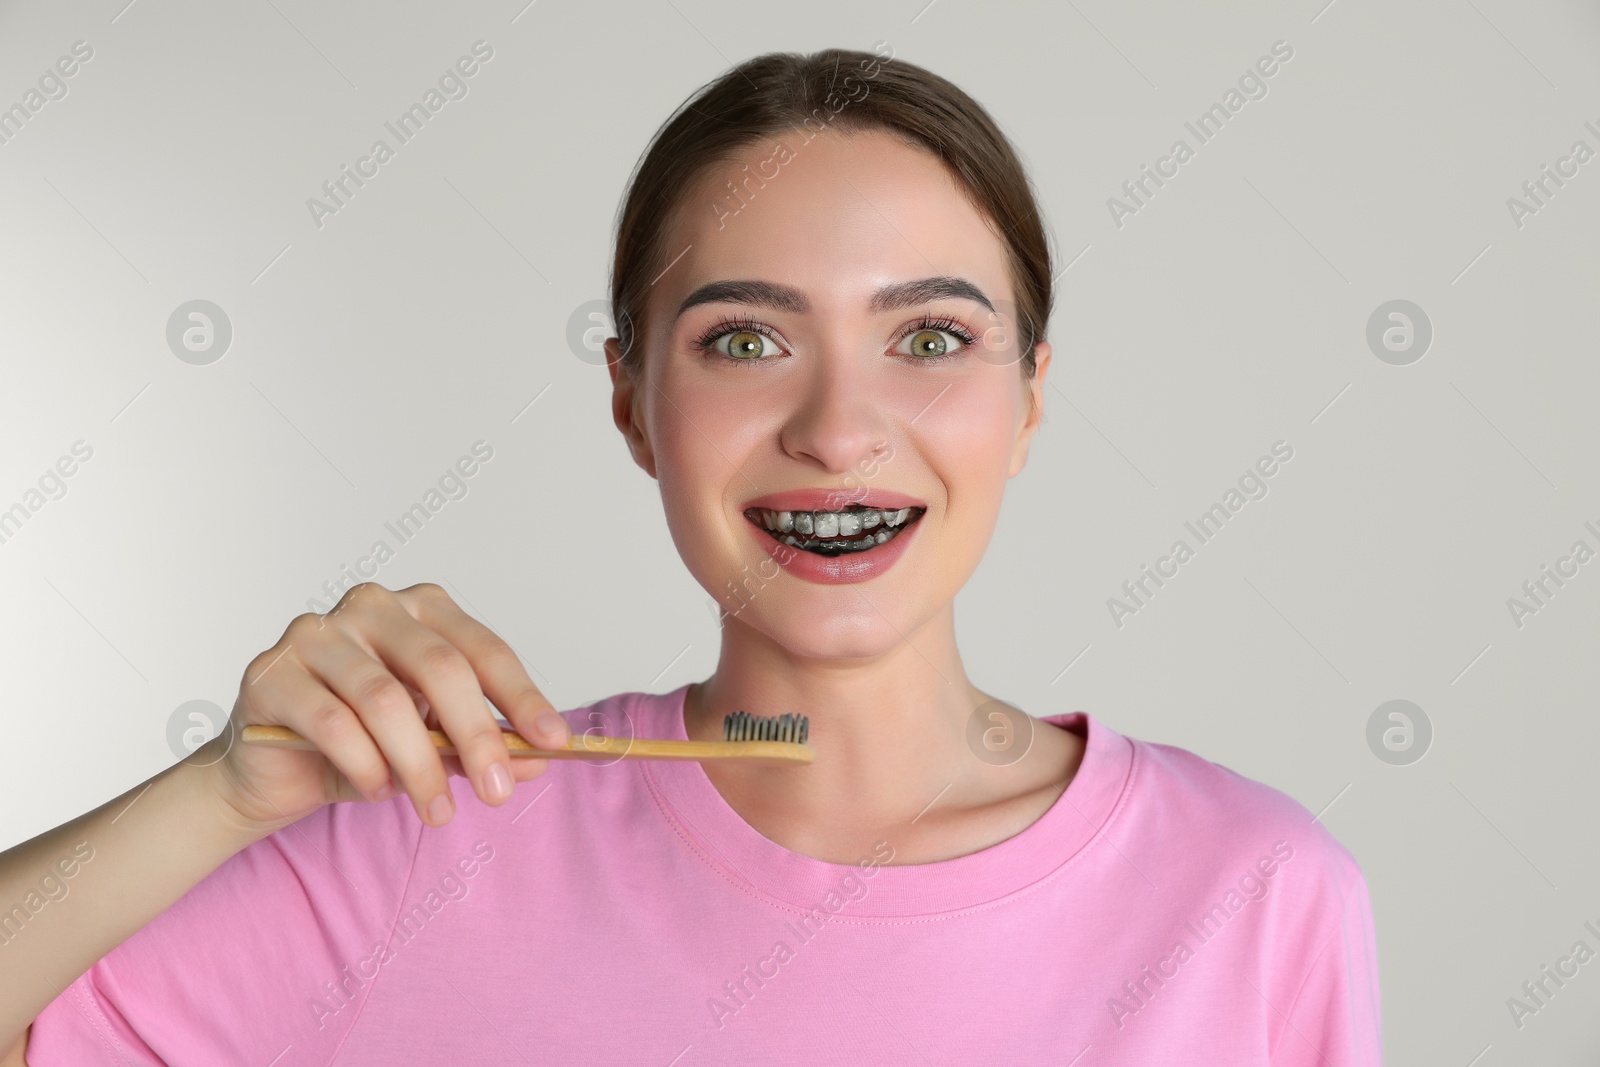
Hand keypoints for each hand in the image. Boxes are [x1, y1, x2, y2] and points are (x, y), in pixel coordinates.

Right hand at [200, 582, 569, 832]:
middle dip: (477, 735)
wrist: (268, 774)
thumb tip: (536, 761)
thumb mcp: (430, 746)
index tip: (554, 742)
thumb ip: (477, 746)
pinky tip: (378, 791)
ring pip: (384, 700)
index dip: (522, 697)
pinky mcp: (271, 673)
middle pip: (439, 666)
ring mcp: (315, 634)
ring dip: (419, 764)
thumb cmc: (358, 747)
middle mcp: (370, 607)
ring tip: (437, 810)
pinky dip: (365, 766)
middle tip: (497, 791)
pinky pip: (331, 722)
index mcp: (419, 610)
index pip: (483, 648)